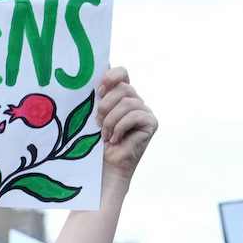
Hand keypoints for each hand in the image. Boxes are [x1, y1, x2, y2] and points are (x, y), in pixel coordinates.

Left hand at [96, 67, 157, 184]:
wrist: (102, 168)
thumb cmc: (93, 144)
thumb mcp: (91, 116)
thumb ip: (96, 97)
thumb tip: (97, 76)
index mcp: (119, 96)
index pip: (121, 73)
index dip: (112, 77)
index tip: (99, 89)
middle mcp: (134, 101)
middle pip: (123, 88)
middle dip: (106, 105)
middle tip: (97, 123)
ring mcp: (144, 111)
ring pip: (127, 102)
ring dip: (111, 120)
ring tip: (105, 136)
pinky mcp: (151, 123)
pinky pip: (135, 115)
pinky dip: (120, 127)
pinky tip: (115, 140)